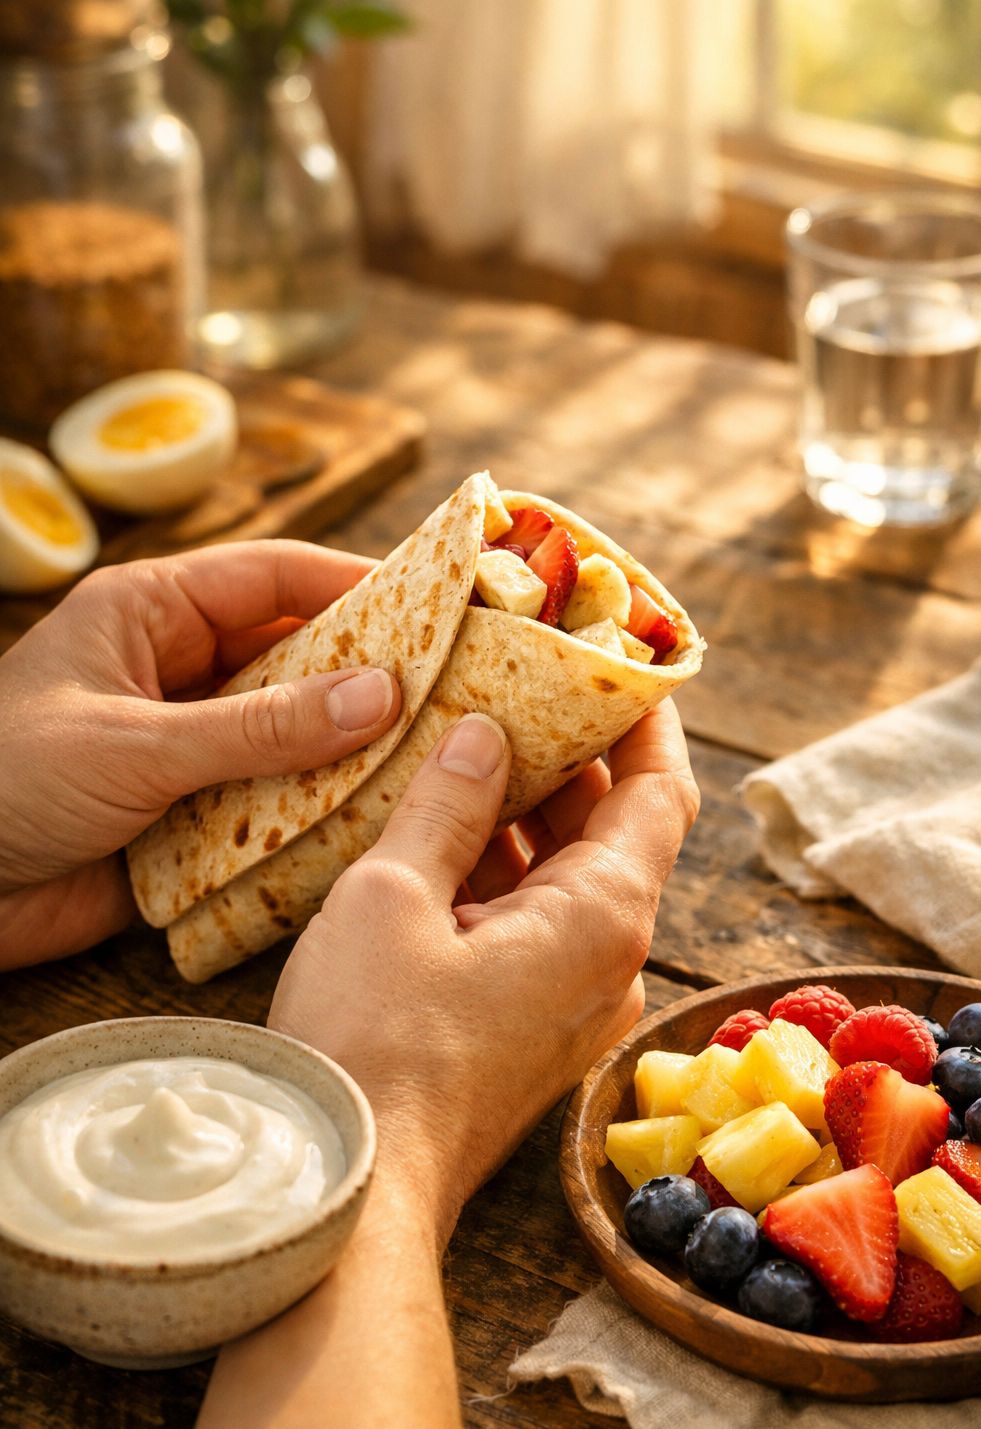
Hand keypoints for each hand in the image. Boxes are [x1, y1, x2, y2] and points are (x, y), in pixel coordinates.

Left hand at [0, 542, 400, 966]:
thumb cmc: (6, 784)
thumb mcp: (136, 743)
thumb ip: (259, 726)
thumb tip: (381, 695)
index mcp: (150, 614)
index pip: (273, 577)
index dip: (357, 582)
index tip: (440, 599)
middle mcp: (179, 672)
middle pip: (296, 656)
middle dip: (371, 673)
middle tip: (459, 686)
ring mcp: (190, 746)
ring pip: (295, 735)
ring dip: (353, 749)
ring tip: (439, 755)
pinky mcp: (195, 817)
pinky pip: (275, 805)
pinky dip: (321, 814)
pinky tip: (380, 822)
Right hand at [270, 698, 698, 1239]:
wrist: (358, 1186)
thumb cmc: (375, 1042)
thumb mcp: (394, 896)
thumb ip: (447, 805)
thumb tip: (484, 735)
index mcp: (603, 918)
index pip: (662, 791)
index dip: (648, 719)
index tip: (624, 657)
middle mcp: (611, 961)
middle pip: (618, 830)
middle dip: (574, 754)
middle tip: (521, 683)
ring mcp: (575, 1001)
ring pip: (572, 878)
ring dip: (530, 812)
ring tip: (470, 741)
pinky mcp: (533, 1028)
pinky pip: (540, 926)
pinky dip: (506, 871)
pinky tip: (443, 831)